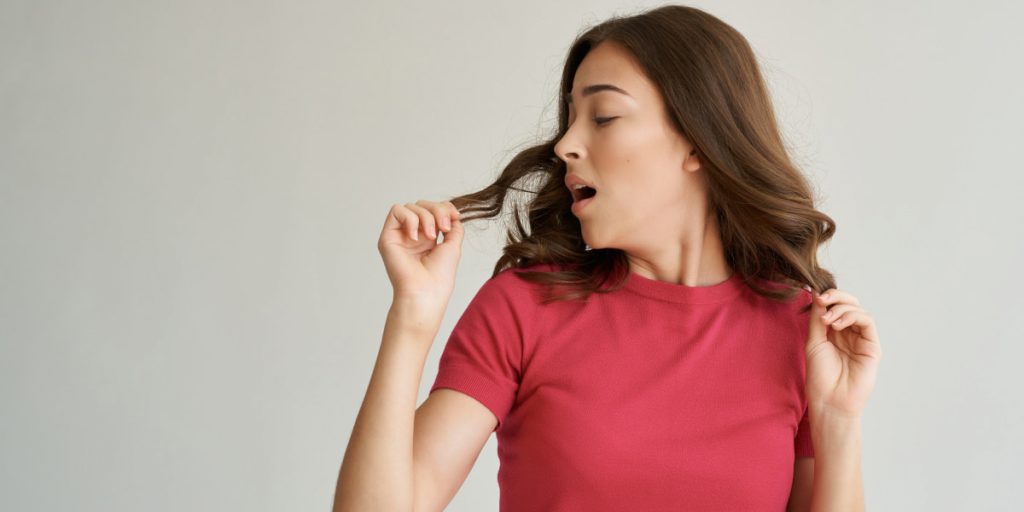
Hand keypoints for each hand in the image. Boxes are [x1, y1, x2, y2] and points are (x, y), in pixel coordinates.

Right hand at [377, 200, 463, 309]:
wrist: (426, 291)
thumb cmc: (439, 275)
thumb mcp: (453, 244)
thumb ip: (453, 225)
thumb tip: (452, 211)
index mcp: (427, 237)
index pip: (432, 209)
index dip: (444, 208)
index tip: (455, 217)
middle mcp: (412, 235)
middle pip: (422, 204)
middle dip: (437, 210)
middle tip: (443, 228)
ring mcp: (399, 235)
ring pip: (411, 206)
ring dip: (426, 217)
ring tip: (431, 236)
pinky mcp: (387, 237)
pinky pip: (397, 211)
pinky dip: (410, 219)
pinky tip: (416, 237)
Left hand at [805, 288, 882, 418]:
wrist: (830, 400)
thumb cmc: (820, 375)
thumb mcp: (814, 341)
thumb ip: (818, 319)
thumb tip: (817, 294)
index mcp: (834, 332)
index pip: (836, 306)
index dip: (828, 297)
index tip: (815, 296)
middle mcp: (849, 333)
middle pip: (849, 304)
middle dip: (836, 297)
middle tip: (822, 300)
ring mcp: (862, 339)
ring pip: (858, 310)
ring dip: (841, 308)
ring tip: (827, 320)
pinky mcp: (873, 346)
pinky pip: (867, 321)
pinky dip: (852, 316)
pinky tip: (837, 325)